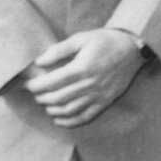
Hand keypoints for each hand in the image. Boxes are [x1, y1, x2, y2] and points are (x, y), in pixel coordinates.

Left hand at [25, 28, 143, 127]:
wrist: (133, 49)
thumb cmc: (106, 41)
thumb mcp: (82, 38)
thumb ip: (59, 50)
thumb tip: (39, 61)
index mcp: (82, 68)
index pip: (51, 82)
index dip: (35, 85)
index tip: (27, 84)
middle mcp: (90, 85)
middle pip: (57, 98)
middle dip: (41, 98)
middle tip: (34, 93)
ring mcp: (98, 95)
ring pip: (69, 110)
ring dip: (52, 110)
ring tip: (45, 104)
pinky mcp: (105, 102)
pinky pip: (85, 117)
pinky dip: (70, 122)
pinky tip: (59, 119)